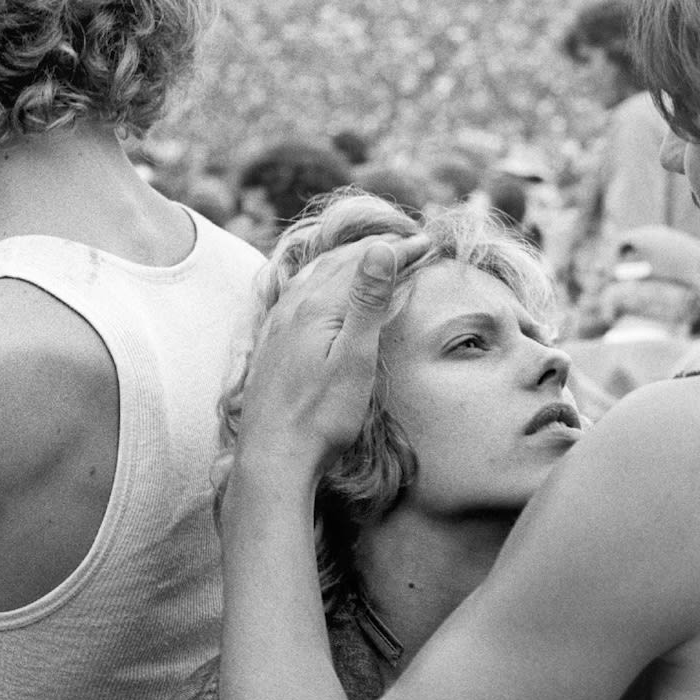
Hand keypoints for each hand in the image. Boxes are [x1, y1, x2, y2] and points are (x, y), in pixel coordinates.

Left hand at [236, 235, 430, 475]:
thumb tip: (380, 249)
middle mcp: (293, 308)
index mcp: (317, 307)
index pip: (364, 264)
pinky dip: (321, 277)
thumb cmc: (320, 417)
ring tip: (369, 254)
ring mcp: (278, 325)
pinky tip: (319, 288)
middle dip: (375, 249)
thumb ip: (367, 302)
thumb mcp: (354, 359)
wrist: (273, 456)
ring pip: (314, 274)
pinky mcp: (271, 343)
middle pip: (338, 263)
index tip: (429, 243)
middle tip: (408, 242)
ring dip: (346, 259)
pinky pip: (297, 292)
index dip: (399, 251)